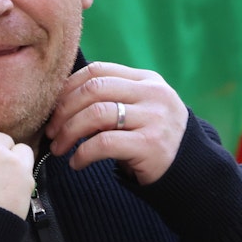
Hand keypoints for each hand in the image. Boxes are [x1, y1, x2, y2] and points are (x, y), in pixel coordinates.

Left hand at [44, 62, 187, 184]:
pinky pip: (103, 143)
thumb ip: (111, 97)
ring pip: (95, 114)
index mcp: (146, 80)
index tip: (53, 107)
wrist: (191, 171)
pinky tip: (77, 163)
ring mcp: (154, 118)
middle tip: (50, 131)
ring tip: (59, 148)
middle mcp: (152, 94)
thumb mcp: (139, 109)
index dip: (68, 87)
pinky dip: (82, 154)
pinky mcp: (150, 145)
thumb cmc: (152, 138)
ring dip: (68, 132)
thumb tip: (60, 99)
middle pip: (93, 89)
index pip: (98, 70)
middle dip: (63, 110)